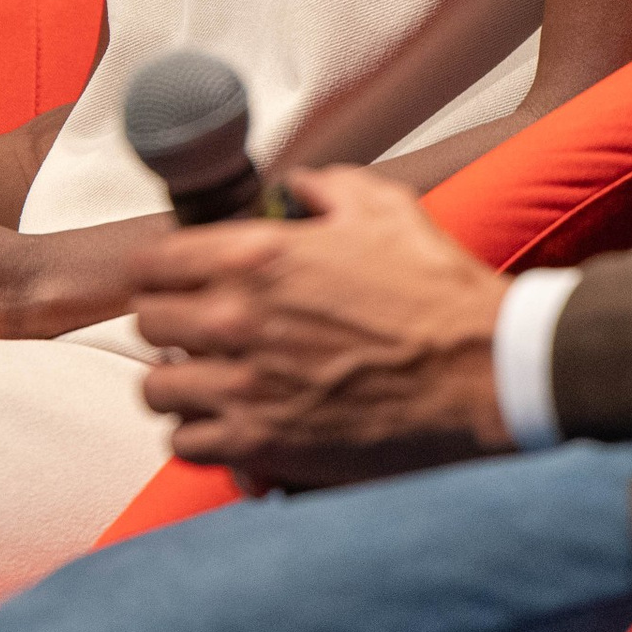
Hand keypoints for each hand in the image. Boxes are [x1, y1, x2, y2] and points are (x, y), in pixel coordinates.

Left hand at [134, 167, 512, 489]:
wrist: (484, 372)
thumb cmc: (436, 290)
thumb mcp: (382, 207)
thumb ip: (324, 186)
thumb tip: (297, 186)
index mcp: (257, 257)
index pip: (152, 262)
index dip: (158, 268)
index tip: (169, 277)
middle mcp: (237, 320)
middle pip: (147, 323)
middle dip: (168, 320)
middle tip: (196, 325)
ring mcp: (245, 388)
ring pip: (157, 389)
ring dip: (177, 381)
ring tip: (206, 377)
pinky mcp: (264, 446)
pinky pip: (188, 445)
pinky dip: (201, 435)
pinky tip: (229, 422)